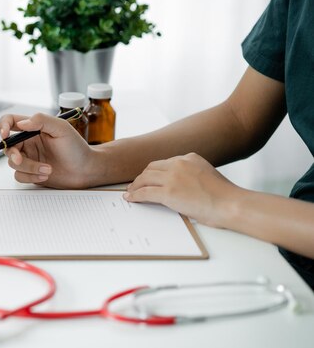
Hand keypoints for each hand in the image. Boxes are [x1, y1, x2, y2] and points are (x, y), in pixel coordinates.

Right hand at [0, 113, 95, 187]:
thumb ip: (41, 120)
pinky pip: (20, 176)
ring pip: (13, 163)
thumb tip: (21, 123)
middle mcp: (28, 142)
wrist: (86, 170)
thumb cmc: (77, 148)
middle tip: (20, 159)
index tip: (4, 134)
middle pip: (8, 146)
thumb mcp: (62, 128)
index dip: (3, 126)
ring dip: (28, 167)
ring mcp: (29, 158)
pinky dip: (31, 176)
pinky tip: (45, 175)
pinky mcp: (31, 173)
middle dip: (13, 154)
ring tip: (47, 169)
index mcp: (33, 128)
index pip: (10, 121)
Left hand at [124, 153, 242, 226]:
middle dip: (142, 177)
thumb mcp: (206, 175)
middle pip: (151, 168)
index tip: (149, 177)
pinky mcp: (168, 192)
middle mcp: (179, 164)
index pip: (165, 162)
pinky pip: (145, 192)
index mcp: (190, 158)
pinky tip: (130, 198)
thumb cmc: (225, 196)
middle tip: (135, 184)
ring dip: (135, 185)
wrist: (231, 204)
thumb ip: (191, 176)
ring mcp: (173, 177)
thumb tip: (180, 188)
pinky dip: (135, 195)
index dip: (154, 171)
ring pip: (145, 178)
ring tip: (130, 191)